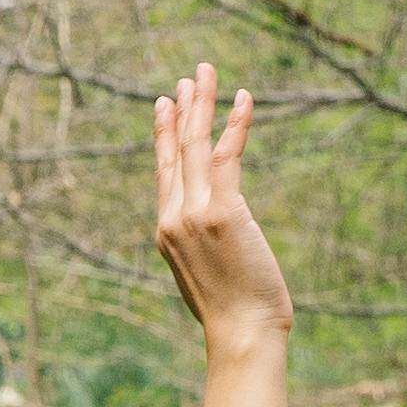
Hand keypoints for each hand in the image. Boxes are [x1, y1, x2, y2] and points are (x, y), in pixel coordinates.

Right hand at [153, 66, 292, 358]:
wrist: (240, 334)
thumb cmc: (234, 315)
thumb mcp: (209, 275)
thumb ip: (206, 247)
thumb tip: (220, 239)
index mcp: (167, 231)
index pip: (164, 172)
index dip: (164, 136)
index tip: (165, 106)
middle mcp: (174, 216)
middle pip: (176, 150)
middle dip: (183, 109)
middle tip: (189, 77)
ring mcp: (195, 212)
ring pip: (195, 144)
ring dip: (202, 104)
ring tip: (206, 72)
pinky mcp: (222, 211)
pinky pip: (226, 155)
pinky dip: (236, 124)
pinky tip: (243, 98)